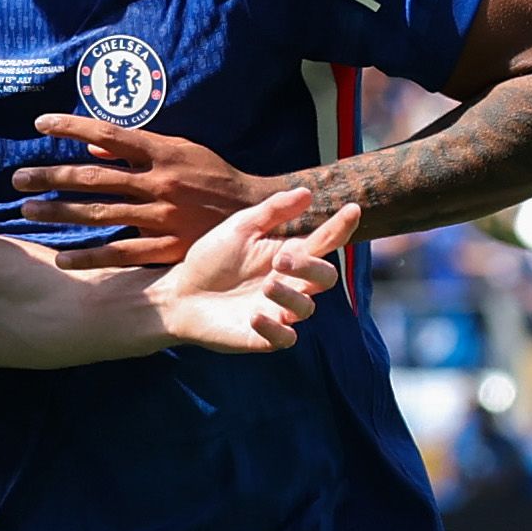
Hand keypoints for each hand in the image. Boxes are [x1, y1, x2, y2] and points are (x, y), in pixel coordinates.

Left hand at [11, 117, 281, 269]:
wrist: (258, 211)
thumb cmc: (212, 175)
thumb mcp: (182, 150)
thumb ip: (137, 149)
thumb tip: (93, 148)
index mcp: (163, 152)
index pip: (108, 134)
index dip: (72, 127)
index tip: (39, 123)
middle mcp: (160, 182)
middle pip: (95, 178)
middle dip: (52, 177)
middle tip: (17, 179)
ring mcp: (162, 216)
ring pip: (101, 214)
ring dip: (61, 213)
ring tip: (28, 211)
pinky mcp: (167, 247)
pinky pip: (121, 254)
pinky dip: (89, 257)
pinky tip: (61, 258)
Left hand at [147, 189, 359, 352]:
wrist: (179, 294)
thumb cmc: (211, 259)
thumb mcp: (239, 229)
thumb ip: (271, 212)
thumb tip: (307, 192)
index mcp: (290, 255)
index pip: (324, 242)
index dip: (340, 228)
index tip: (352, 209)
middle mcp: (291, 284)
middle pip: (325, 278)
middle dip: (311, 268)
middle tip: (281, 260)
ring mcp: (279, 312)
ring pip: (306, 308)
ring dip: (290, 296)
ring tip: (266, 285)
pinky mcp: (262, 337)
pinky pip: (284, 339)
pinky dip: (274, 328)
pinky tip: (254, 315)